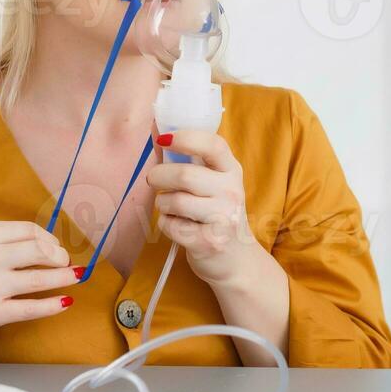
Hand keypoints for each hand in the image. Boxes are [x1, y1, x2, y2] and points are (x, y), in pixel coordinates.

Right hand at [0, 220, 80, 360]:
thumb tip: (41, 242)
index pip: (29, 231)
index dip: (49, 239)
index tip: (55, 247)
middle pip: (40, 251)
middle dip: (60, 257)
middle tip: (66, 263)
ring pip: (40, 278)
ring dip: (64, 277)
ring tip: (75, 277)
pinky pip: (31, 308)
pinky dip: (52, 305)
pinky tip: (64, 302)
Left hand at [146, 130, 263, 286]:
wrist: (237, 261)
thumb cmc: (216, 214)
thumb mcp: (213, 184)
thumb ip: (188, 159)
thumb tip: (157, 130)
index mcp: (232, 171)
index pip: (213, 145)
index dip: (185, 138)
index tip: (164, 139)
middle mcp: (232, 192)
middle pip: (184, 175)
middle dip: (159, 176)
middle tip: (153, 180)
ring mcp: (223, 219)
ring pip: (174, 201)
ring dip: (162, 203)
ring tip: (169, 206)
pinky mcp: (209, 242)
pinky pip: (170, 225)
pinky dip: (165, 224)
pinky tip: (177, 225)